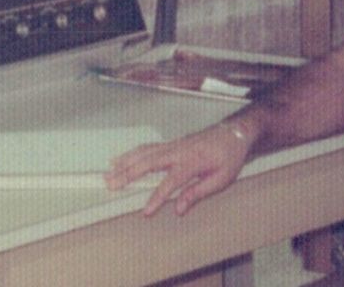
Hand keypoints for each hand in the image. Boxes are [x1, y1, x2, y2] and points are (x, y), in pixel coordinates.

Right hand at [105, 119, 255, 216]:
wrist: (234, 133)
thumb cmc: (229, 156)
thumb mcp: (221, 179)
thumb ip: (197, 193)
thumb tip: (178, 208)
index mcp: (192, 162)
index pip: (170, 183)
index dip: (156, 198)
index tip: (146, 211)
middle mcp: (178, 151)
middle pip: (147, 163)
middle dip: (127, 175)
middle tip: (111, 185)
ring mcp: (173, 145)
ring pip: (143, 152)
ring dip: (124, 162)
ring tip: (108, 173)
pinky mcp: (171, 143)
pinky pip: (147, 147)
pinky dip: (132, 153)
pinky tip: (121, 159)